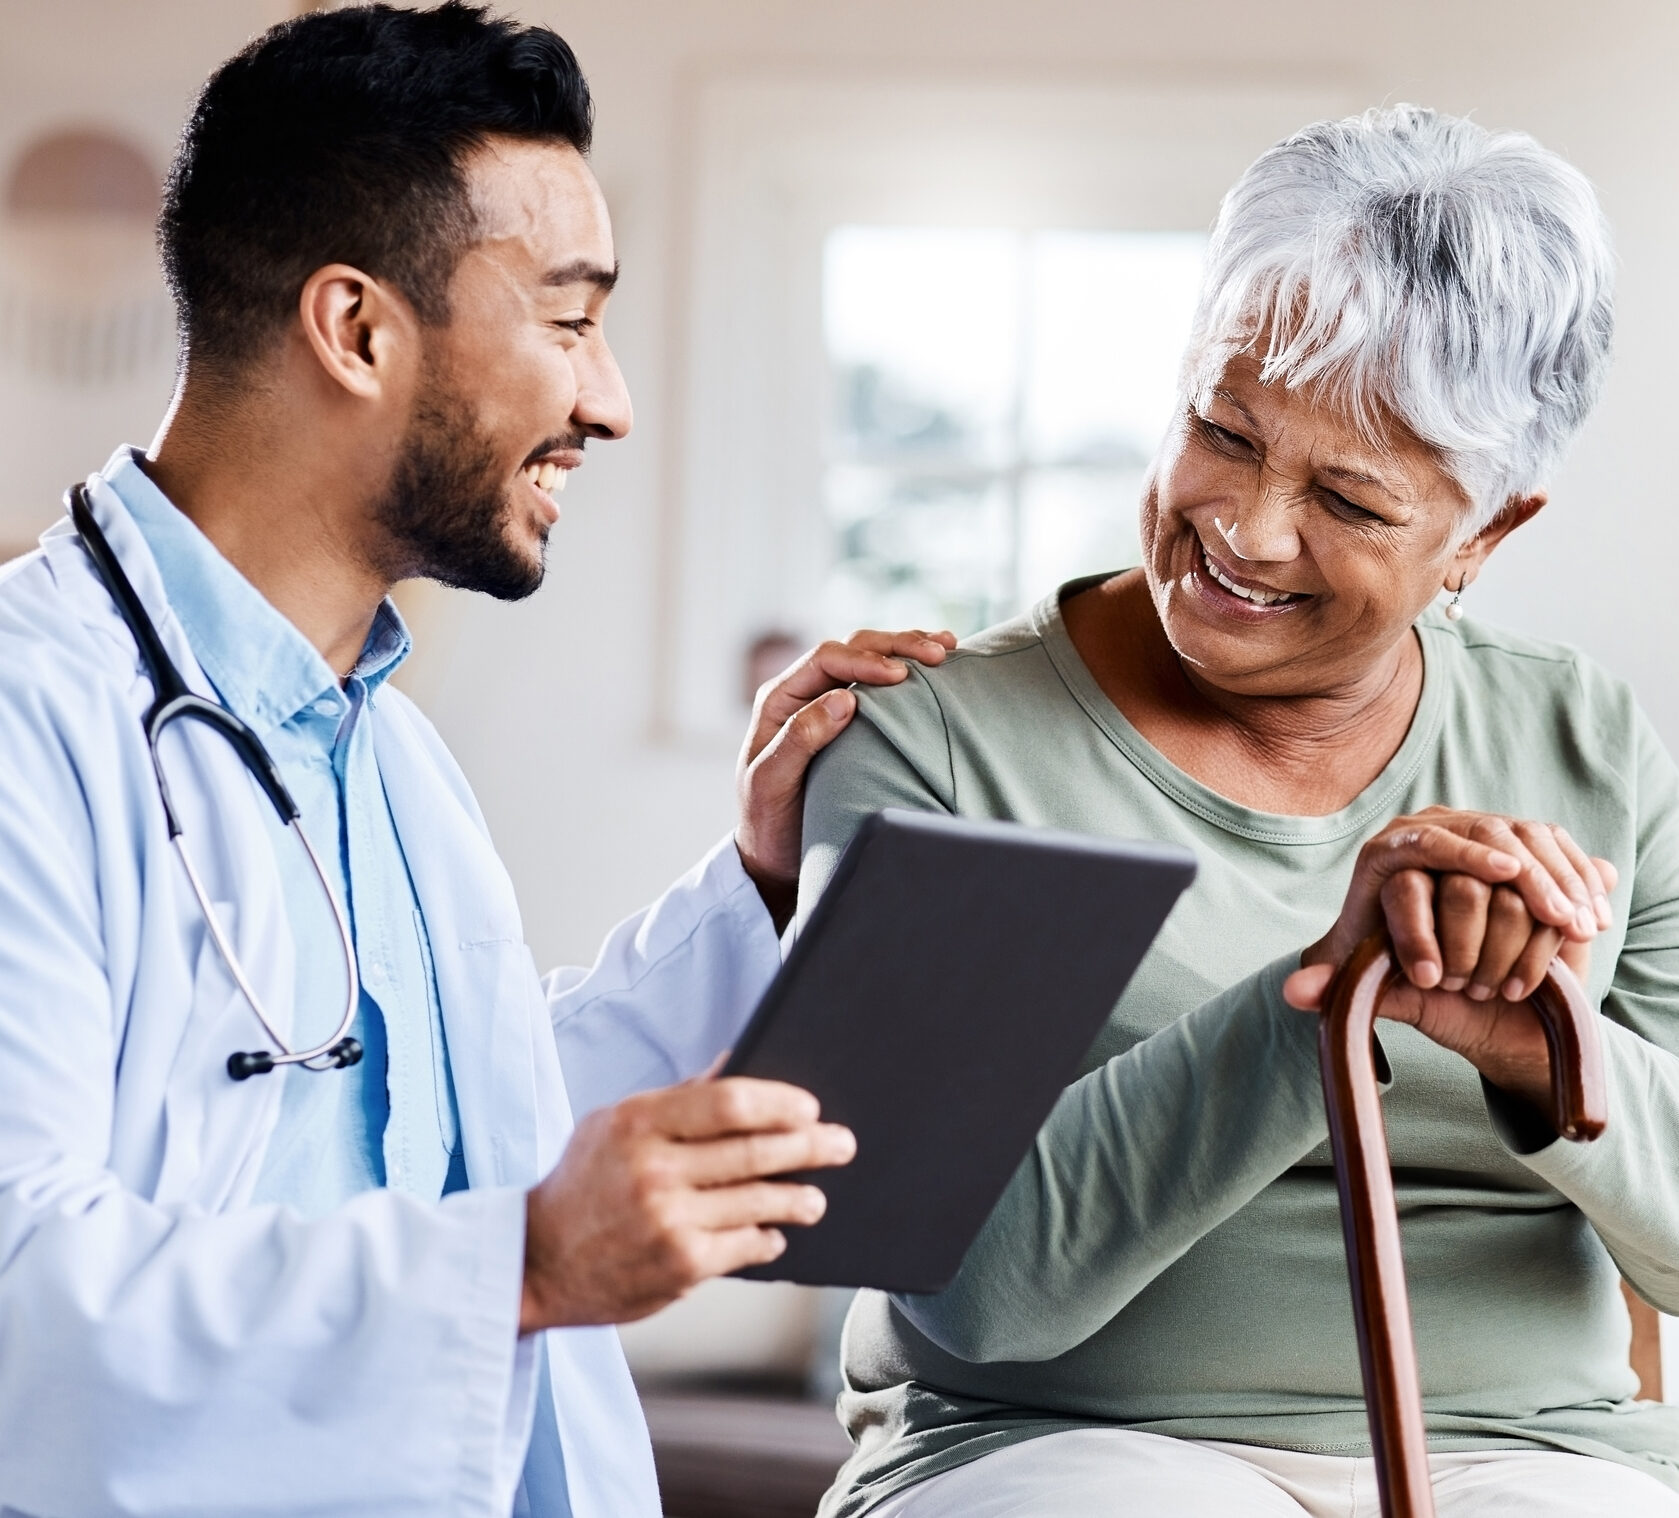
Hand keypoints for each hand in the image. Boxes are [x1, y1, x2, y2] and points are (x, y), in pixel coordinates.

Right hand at [520, 1076, 855, 1332]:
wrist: (535, 1261)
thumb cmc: (582, 1184)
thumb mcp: (613, 1125)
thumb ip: (677, 1099)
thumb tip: (733, 1064)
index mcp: (639, 1121)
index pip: (729, 1102)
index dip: (779, 1102)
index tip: (809, 1107)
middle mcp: (655, 1169)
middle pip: (755, 1149)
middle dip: (810, 1146)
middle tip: (841, 1143)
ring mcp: (669, 1220)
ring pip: (759, 1201)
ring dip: (799, 1197)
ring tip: (815, 1197)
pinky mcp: (681, 1266)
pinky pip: (744, 1246)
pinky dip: (766, 1238)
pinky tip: (775, 1235)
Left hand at [735, 629, 954, 928]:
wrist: (772, 853)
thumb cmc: (768, 822)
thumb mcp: (772, 782)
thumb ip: (800, 739)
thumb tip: (845, 698)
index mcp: (779, 699)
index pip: (825, 659)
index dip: (864, 661)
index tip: (901, 675)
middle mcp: (803, 692)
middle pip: (852, 648)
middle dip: (896, 646)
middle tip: (938, 653)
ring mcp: (826, 703)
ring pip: (869, 658)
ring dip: (907, 649)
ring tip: (947, 647)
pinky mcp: (849, 719)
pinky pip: (879, 685)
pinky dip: (908, 670)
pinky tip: (937, 669)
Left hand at [1286, 807, 1615, 1115]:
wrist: (1447, 971)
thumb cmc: (1401, 977)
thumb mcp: (1370, 984)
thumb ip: (1335, 988)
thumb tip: (1294, 993)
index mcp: (1385, 854)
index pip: (1422, 844)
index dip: (1464, 855)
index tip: (1502, 873)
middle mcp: (1428, 830)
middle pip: (1482, 834)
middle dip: (1523, 876)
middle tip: (1554, 915)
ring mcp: (1476, 831)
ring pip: (1524, 839)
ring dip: (1557, 882)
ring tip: (1577, 924)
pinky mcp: (1517, 844)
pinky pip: (1553, 849)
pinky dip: (1576, 881)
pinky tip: (1592, 919)